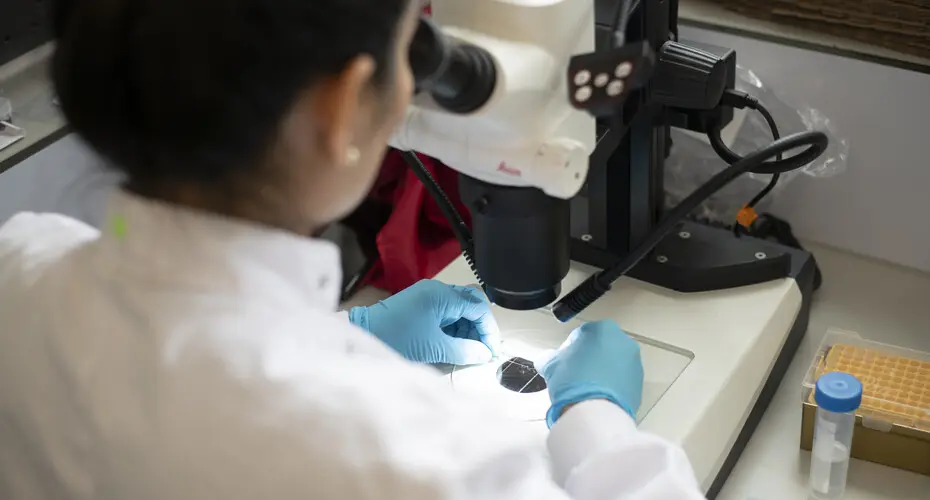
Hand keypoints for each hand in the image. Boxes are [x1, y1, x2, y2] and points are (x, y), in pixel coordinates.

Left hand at [349, 280, 500, 364]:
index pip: (478, 307)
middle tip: (481, 350)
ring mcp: (427, 295)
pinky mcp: (420, 303)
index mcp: (442, 295)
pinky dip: (453, 327)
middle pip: (471, 304)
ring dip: (467, 329)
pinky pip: (446, 312)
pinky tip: (454, 344)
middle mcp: (437, 290)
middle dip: (479, 327)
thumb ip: (464, 350)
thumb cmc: (395, 337)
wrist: (363, 334)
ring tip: (467, 351)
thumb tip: (483, 354)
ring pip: (459, 308)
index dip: (489, 329)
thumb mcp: (434, 348)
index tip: (491, 349)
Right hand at [536, 320, 642, 426]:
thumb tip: (548, 359)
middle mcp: (624, 341)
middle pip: (600, 348)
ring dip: (601, 373)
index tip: (563, 364)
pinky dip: (611, 386)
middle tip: (574, 377)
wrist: (596, 413)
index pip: (581, 335)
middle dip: (588, 359)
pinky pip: (621, 381)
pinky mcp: (640, 384)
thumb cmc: (572, 380)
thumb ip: (550, 357)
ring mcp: (635, 363)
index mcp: (603, 329)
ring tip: (586, 390)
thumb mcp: (551, 365)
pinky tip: (599, 398)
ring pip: (613, 364)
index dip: (569, 350)